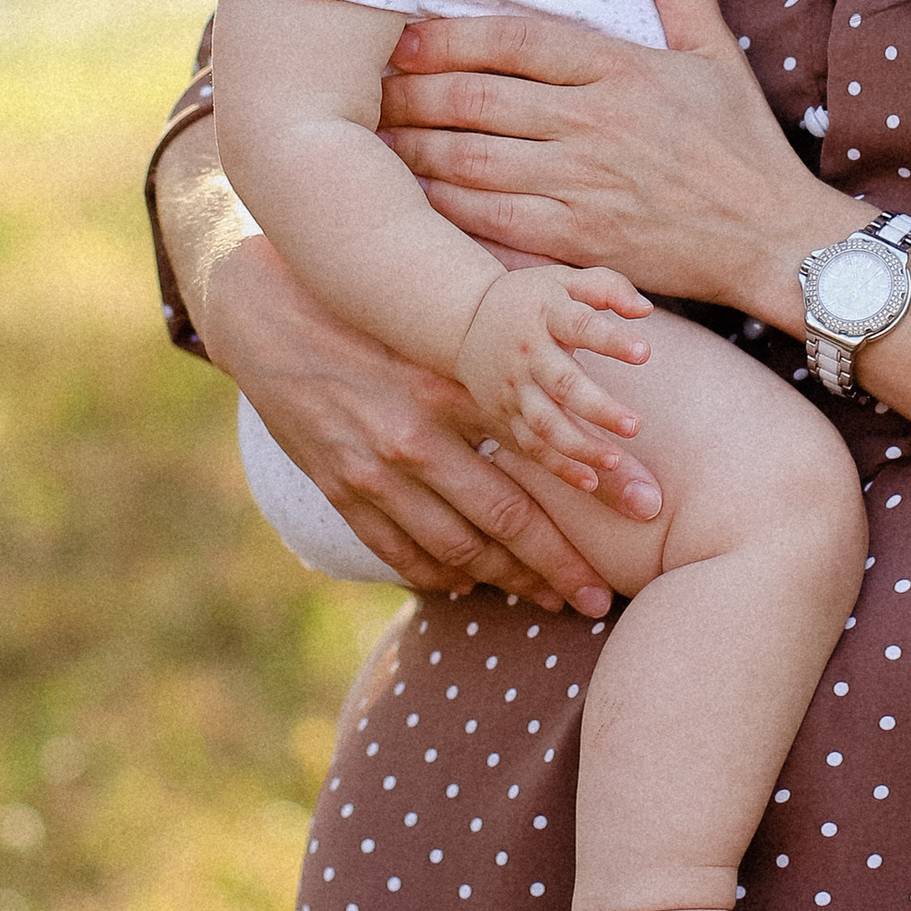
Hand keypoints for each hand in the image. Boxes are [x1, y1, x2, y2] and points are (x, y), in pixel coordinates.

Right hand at [192, 217, 621, 613]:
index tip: (643, 515)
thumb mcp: (439, 331)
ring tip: (547, 599)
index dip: (595, 489)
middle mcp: (414, 437)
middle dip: (557, 565)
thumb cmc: (372, 312)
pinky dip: (436, 575)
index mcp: (451, 388)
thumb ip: (497, 372)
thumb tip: (572, 402)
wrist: (267, 311)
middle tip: (599, 599)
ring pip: (454, 547)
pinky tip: (467, 585)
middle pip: (503, 517)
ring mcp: (371, 470)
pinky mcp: (338, 488)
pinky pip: (396, 550)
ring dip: (505, 580)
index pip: (538, 451)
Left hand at [382, 0, 831, 318]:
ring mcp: (582, 184)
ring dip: (412, 148)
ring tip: (372, 140)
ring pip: (470, 159)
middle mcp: (594, 123)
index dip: (447, 37)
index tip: (402, 37)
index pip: (514, 39)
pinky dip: (442, 209)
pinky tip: (409, 200)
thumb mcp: (715, 55)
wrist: (775, 240)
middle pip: (477, 98)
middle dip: (411, 92)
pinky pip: (490, 220)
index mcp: (621, 69)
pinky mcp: (577, 239)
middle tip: (366, 89)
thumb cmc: (742, 147)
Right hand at [452, 266, 660, 504]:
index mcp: (547, 314)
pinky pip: (531, 446)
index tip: (644, 352)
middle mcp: (529, 354)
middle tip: (634, 425)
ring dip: (578, 445)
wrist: (464, 320)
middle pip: (563, 383)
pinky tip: (589, 481)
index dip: (611, 339)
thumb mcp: (565, 280)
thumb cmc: (532, 298)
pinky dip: (557, 466)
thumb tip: (645, 310)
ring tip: (614, 461)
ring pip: (545, 423)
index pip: (580, 325)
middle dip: (597, 407)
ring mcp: (515, 388)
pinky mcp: (506, 414)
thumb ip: (608, 287)